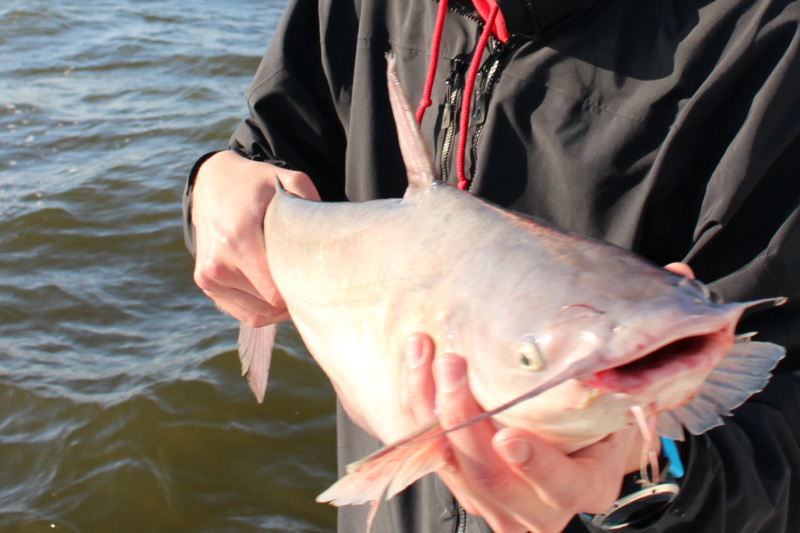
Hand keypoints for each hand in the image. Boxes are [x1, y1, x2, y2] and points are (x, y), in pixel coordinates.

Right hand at [191, 150, 319, 325]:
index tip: (317, 278)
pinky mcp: (206, 283)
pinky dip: (266, 309)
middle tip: (313, 282)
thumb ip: (311, 207)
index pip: (275, 290)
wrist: (212, 182)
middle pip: (270, 304)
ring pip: (259, 313)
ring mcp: (208, 276)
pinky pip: (245, 313)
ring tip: (297, 286)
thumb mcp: (289, 182)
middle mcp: (217, 263)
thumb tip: (329, 243)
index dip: (301, 289)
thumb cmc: (257, 184)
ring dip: (281, 306)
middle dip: (294, 297)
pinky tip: (281, 293)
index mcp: (238, 238)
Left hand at [400, 263, 693, 531]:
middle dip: (465, 421)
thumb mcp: (629, 389)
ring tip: (425, 349)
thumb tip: (681, 279)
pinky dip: (415, 408)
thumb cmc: (601, 413)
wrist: (568, 445)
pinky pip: (428, 451)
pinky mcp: (461, 480)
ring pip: (452, 466)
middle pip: (492, 478)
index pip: (563, 485)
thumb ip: (653, 337)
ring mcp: (495, 498)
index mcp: (588, 482)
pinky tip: (415, 363)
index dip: (536, 466)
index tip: (509, 435)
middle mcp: (538, 502)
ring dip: (431, 407)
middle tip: (451, 365)